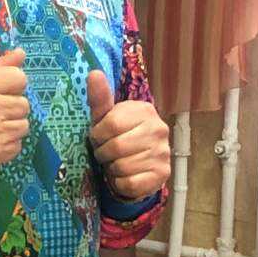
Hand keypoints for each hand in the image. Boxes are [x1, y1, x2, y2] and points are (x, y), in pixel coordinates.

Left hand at [86, 71, 170, 200]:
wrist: (137, 166)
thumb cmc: (117, 137)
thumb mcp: (105, 118)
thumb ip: (100, 98)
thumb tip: (93, 73)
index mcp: (145, 110)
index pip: (111, 124)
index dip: (98, 135)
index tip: (99, 137)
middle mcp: (159, 129)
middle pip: (117, 147)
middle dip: (104, 153)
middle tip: (107, 153)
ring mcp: (163, 152)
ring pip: (122, 167)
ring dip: (112, 169)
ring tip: (117, 163)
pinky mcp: (162, 174)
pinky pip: (130, 183)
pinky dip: (120, 183)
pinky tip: (125, 176)